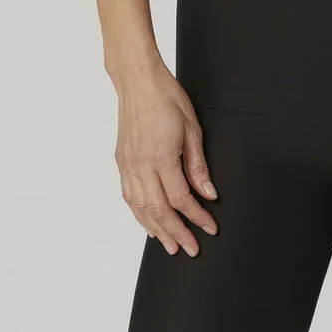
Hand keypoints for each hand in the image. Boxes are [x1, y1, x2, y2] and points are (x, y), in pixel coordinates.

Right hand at [113, 62, 218, 255]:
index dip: (197, 216)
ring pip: (141, 208)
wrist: (138, 81)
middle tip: (191, 249)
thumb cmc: (167, 98)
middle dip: (178, 233)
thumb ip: (198, 165)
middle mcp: (141, 165)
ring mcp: (128, 165)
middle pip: (160, 210)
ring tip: (171, 245)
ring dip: (157, 230)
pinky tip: (149, 225)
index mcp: (162, 156)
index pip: (181, 198)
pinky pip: (129, 197)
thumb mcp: (193, 128)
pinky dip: (140, 215)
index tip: (210, 228)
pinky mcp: (121, 162)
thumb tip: (208, 193)